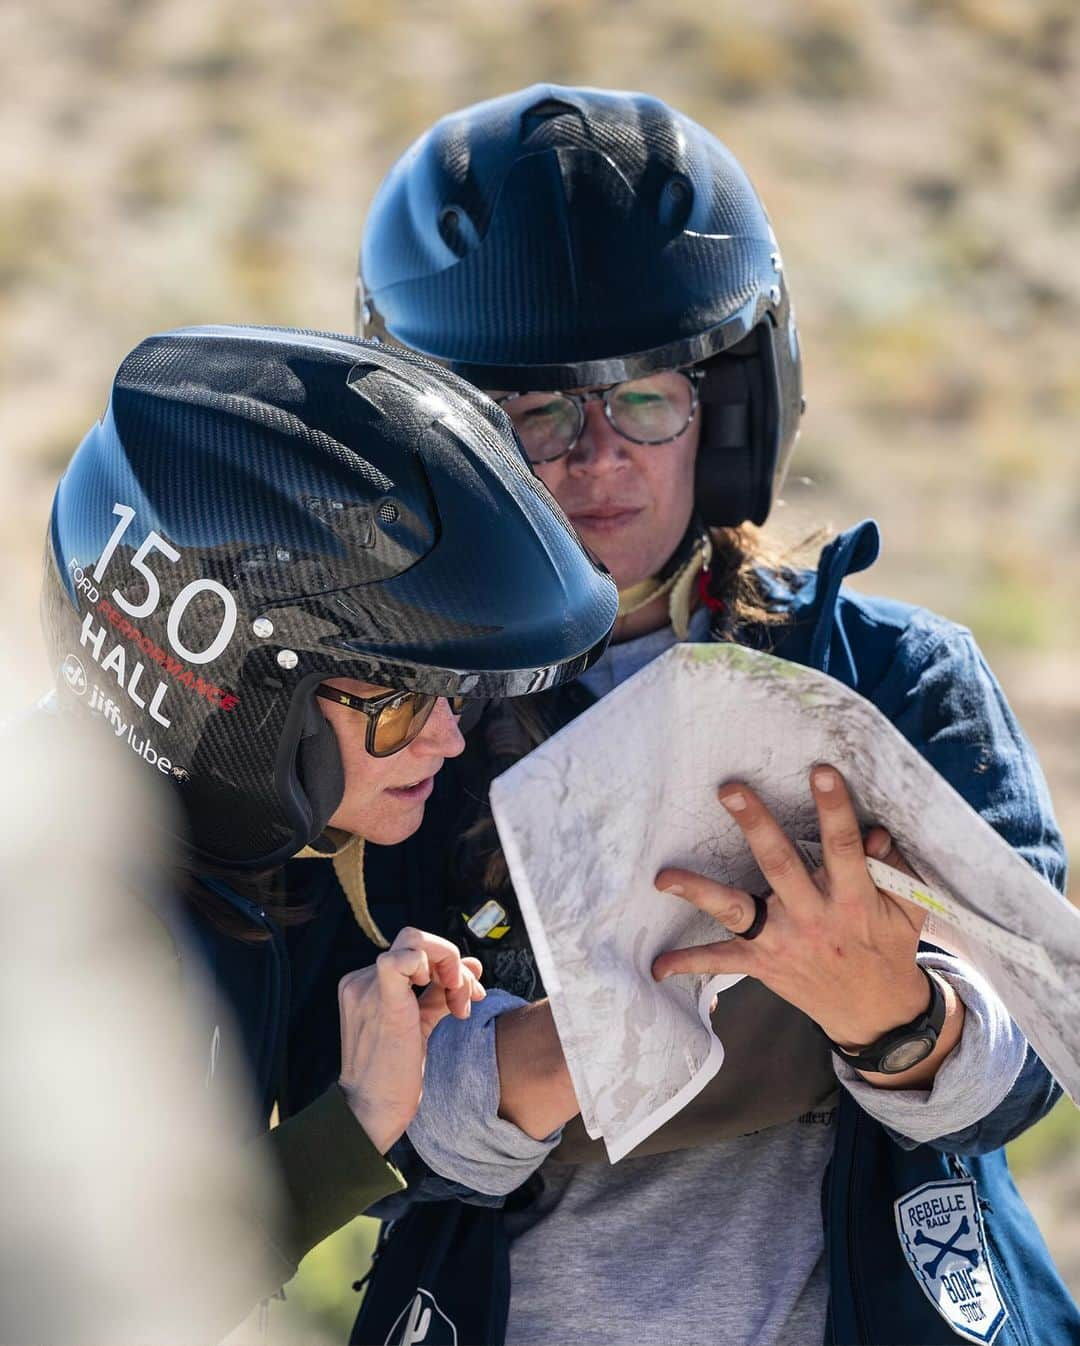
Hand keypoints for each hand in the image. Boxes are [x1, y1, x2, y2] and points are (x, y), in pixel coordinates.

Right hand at [337, 927, 484, 1152]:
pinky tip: (448, 994)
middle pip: (417, 941)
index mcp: (367, 984)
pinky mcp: (381, 1001)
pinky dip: (432, 963)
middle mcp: (362, 980)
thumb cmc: (395, 1074)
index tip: (466, 997)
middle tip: (466, 998)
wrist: (374, 1111)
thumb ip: (443, 992)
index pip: (414, 952)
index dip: (447, 966)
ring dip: (450, 966)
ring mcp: (366, 988)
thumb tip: (473, 965)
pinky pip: (401, 959)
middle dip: (451, 962)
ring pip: (416, 943)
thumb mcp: (421, 1023)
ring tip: (460, 1003)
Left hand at [652, 766, 960, 1081]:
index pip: (844, 847)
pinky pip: (721, 962)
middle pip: (780, 866)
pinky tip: (656, 966)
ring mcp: (782, 942)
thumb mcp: (906, 908)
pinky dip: (688, 963)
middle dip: (755, 826)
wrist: (874, 1013)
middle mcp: (813, 917)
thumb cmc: (887, 945)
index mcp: (853, 898)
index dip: (834, 809)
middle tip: (730, 791)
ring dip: (700, 892)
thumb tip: (874, 831)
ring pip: (737, 913)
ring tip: (664, 877)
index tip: (821, 772)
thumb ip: (893, 868)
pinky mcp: (762, 964)